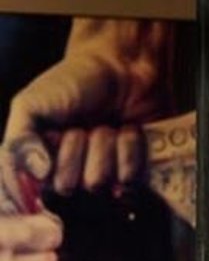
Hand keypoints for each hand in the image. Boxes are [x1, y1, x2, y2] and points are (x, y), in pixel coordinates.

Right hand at [1, 19, 170, 200]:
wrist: (122, 68)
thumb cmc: (72, 84)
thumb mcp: (31, 104)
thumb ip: (19, 140)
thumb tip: (39, 175)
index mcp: (40, 167)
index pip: (34, 192)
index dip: (43, 168)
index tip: (53, 136)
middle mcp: (71, 179)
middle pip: (67, 187)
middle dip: (73, 151)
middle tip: (79, 127)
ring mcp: (106, 180)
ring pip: (98, 183)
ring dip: (102, 147)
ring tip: (105, 125)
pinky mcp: (137, 175)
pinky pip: (130, 179)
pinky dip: (128, 149)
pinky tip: (127, 130)